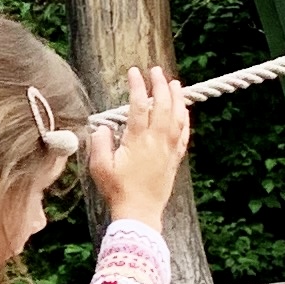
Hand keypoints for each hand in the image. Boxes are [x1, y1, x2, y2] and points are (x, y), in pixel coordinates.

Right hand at [84, 65, 190, 229]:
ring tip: (174, 83)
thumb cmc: (117, 191)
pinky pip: (184, 134)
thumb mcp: (99, 167)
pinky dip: (185, 119)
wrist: (139, 213)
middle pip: (162, 106)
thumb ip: (99, 143)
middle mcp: (156, 141)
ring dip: (176, 98)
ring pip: (177, 117)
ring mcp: (168, 149)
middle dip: (160, 85)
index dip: (137, 86)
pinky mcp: (174, 159)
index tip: (134, 72)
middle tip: (156, 71)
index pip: (139, 106)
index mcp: (138, 140)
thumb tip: (102, 127)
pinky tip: (184, 111)